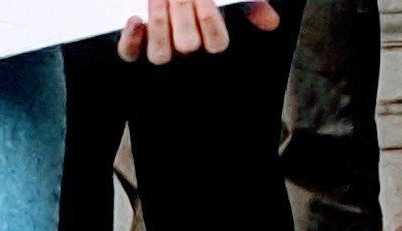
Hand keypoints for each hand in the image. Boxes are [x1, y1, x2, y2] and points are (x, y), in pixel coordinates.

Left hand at [120, 0, 277, 56]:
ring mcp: (160, 49)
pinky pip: (129, 54)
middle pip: (187, 45)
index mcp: (210, 41)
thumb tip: (271, 21)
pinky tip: (134, 20)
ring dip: (159, 25)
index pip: (216, 44)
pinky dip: (130, 40)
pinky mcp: (134, 45)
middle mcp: (186, 50)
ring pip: (160, 54)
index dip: (209, 20)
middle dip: (183, 14)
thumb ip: (251, 5)